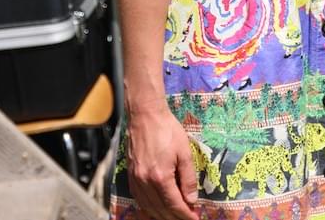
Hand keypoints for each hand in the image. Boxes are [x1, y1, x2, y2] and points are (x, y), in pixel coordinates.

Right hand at [126, 105, 199, 219]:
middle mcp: (145, 182)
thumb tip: (191, 199)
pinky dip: (147, 208)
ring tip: (174, 216)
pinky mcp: (130, 175)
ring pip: (148, 207)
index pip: (174, 204)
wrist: (145, 116)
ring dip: (161, 215)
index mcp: (160, 177)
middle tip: (187, 217)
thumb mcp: (185, 152)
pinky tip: (155, 209)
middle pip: (160, 209)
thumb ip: (188, 178)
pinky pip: (138, 199)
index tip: (194, 218)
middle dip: (175, 217)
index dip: (185, 215)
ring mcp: (135, 179)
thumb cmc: (167, 130)